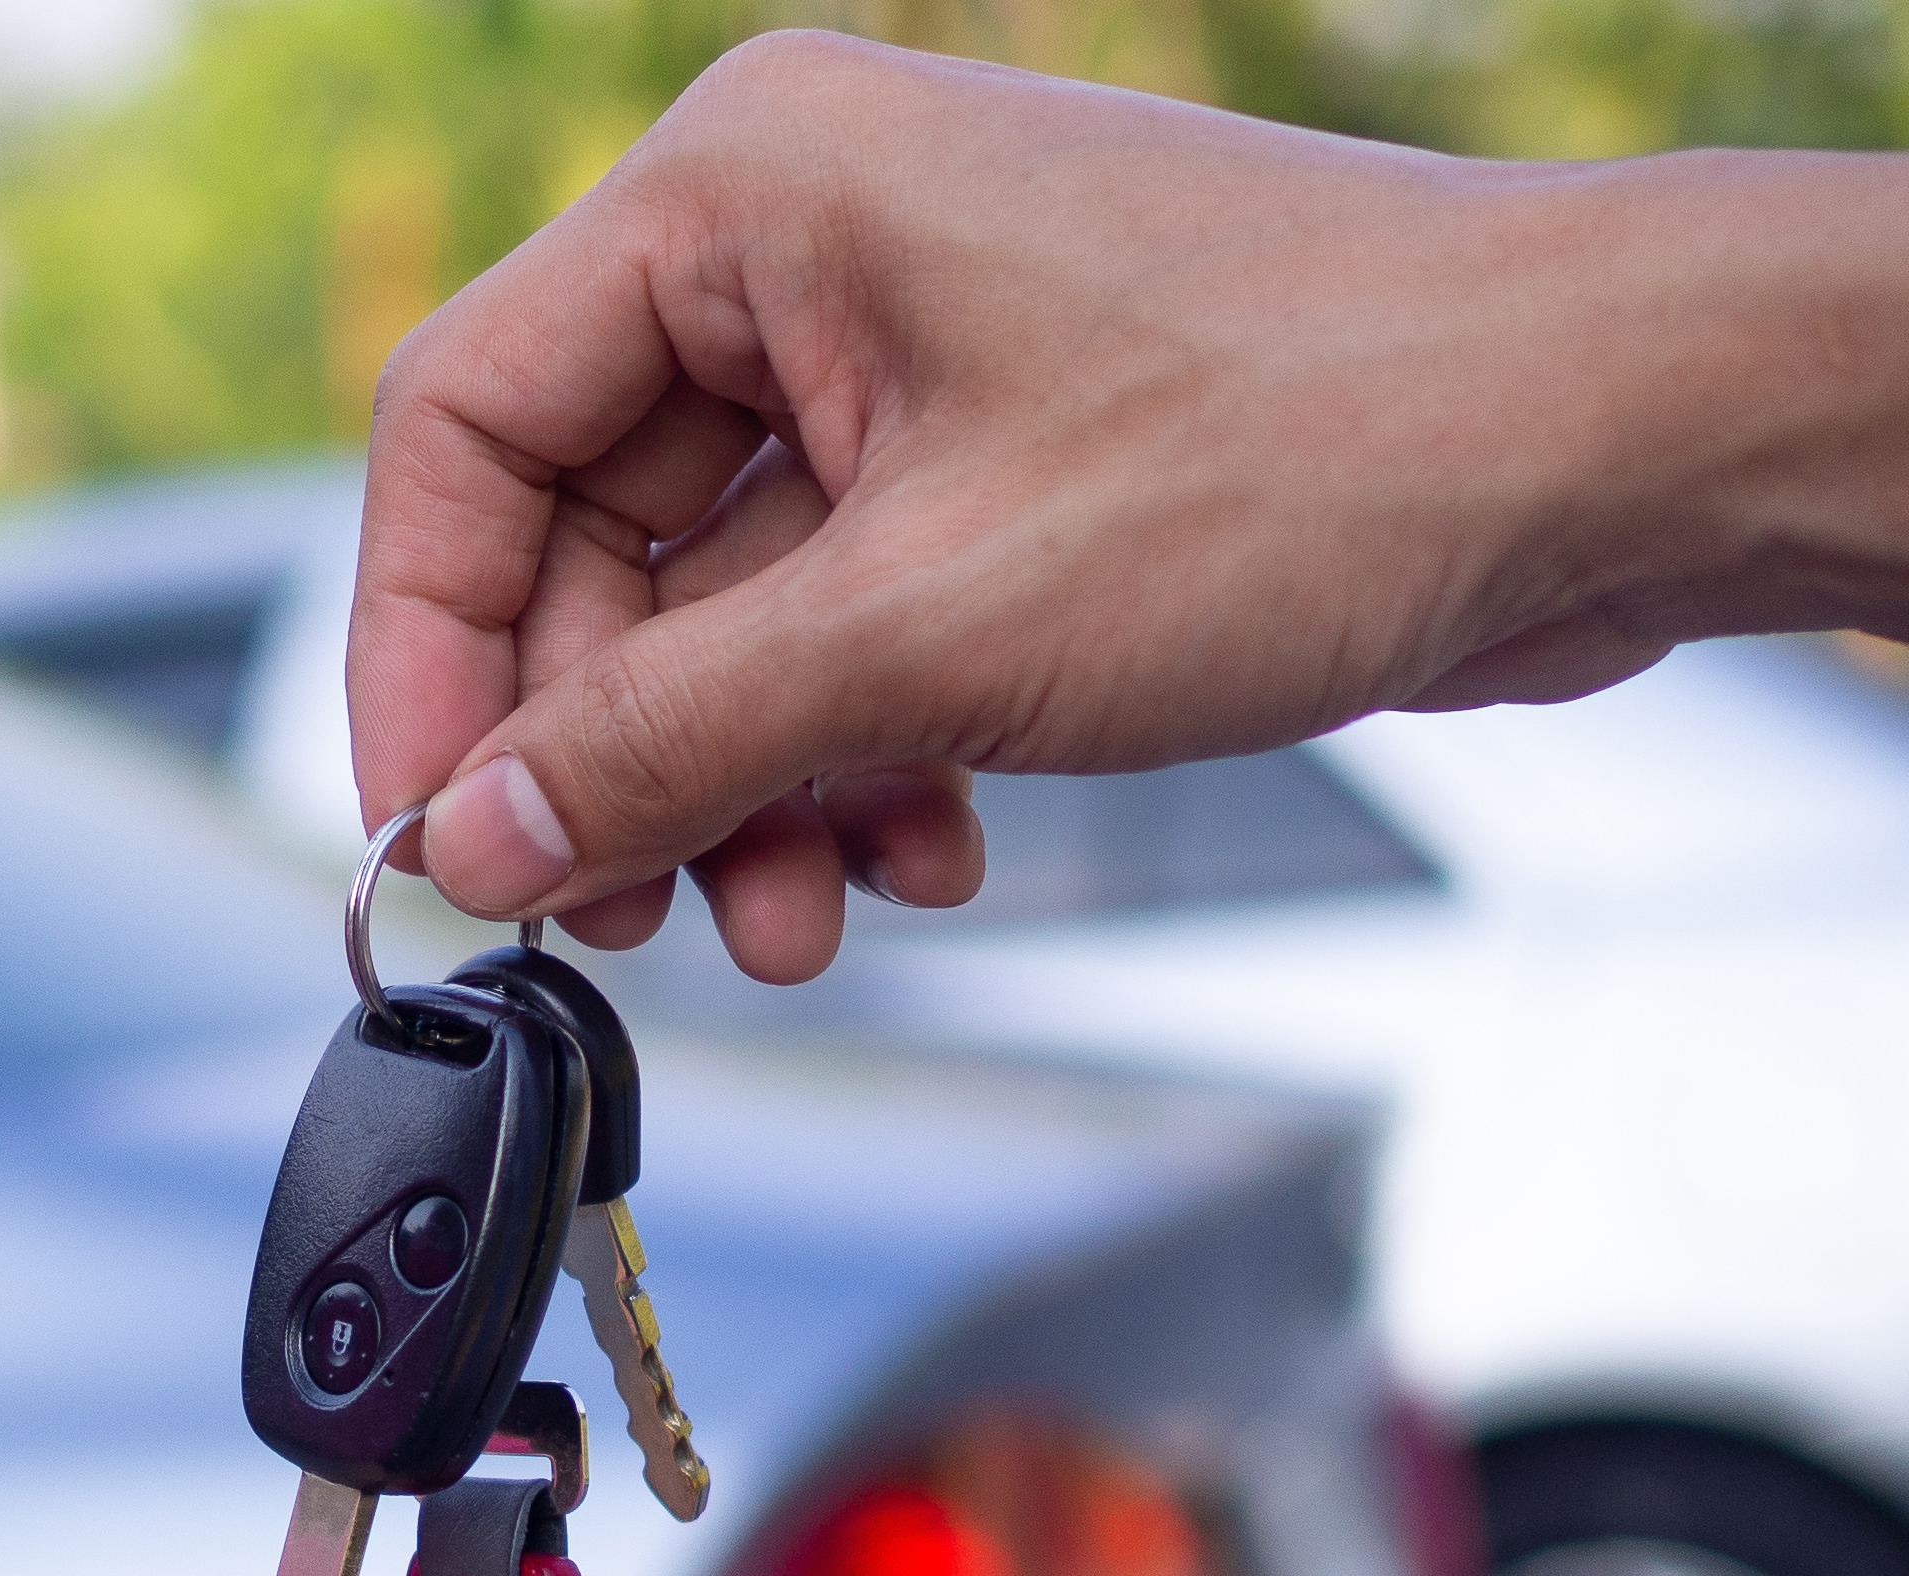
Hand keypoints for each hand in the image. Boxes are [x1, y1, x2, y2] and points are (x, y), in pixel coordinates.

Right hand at [350, 36, 1908, 979]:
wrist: (1606, 448)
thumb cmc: (1313, 446)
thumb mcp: (927, 630)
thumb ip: (664, 744)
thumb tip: (475, 842)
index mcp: (746, 199)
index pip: (463, 429)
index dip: (426, 655)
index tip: (439, 834)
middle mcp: (803, 262)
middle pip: (588, 554)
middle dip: (619, 764)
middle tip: (638, 921)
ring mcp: (900, 368)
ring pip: (715, 626)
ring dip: (743, 798)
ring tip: (806, 917)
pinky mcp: (985, 473)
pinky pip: (835, 643)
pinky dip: (851, 765)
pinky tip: (924, 847)